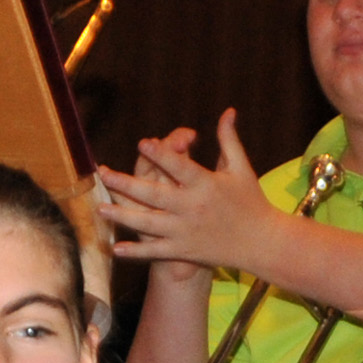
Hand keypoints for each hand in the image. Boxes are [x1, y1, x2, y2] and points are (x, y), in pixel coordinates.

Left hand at [96, 109, 280, 275]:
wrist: (261, 242)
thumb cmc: (251, 201)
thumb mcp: (241, 168)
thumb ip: (228, 140)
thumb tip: (227, 111)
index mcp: (207, 184)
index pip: (180, 166)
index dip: (162, 154)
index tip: (143, 143)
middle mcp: (193, 207)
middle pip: (155, 194)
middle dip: (127, 184)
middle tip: (103, 173)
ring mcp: (186, 231)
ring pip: (149, 223)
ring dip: (123, 216)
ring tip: (100, 208)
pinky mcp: (184, 250)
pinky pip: (156, 251)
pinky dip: (137, 251)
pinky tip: (116, 248)